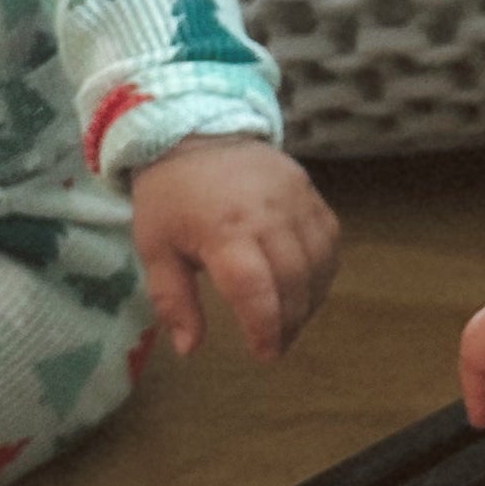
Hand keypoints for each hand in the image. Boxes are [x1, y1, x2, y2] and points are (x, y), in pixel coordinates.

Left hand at [127, 137, 339, 361]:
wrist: (196, 131)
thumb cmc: (170, 196)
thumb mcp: (154, 248)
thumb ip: (173, 299)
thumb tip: (189, 349)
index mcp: (222, 229)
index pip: (254, 288)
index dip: (263, 327)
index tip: (263, 354)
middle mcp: (266, 214)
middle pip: (293, 281)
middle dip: (289, 323)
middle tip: (276, 345)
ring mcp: (295, 200)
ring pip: (319, 264)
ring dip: (310, 301)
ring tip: (291, 321)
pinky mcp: (310, 192)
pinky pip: (330, 240)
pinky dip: (323, 271)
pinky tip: (306, 287)